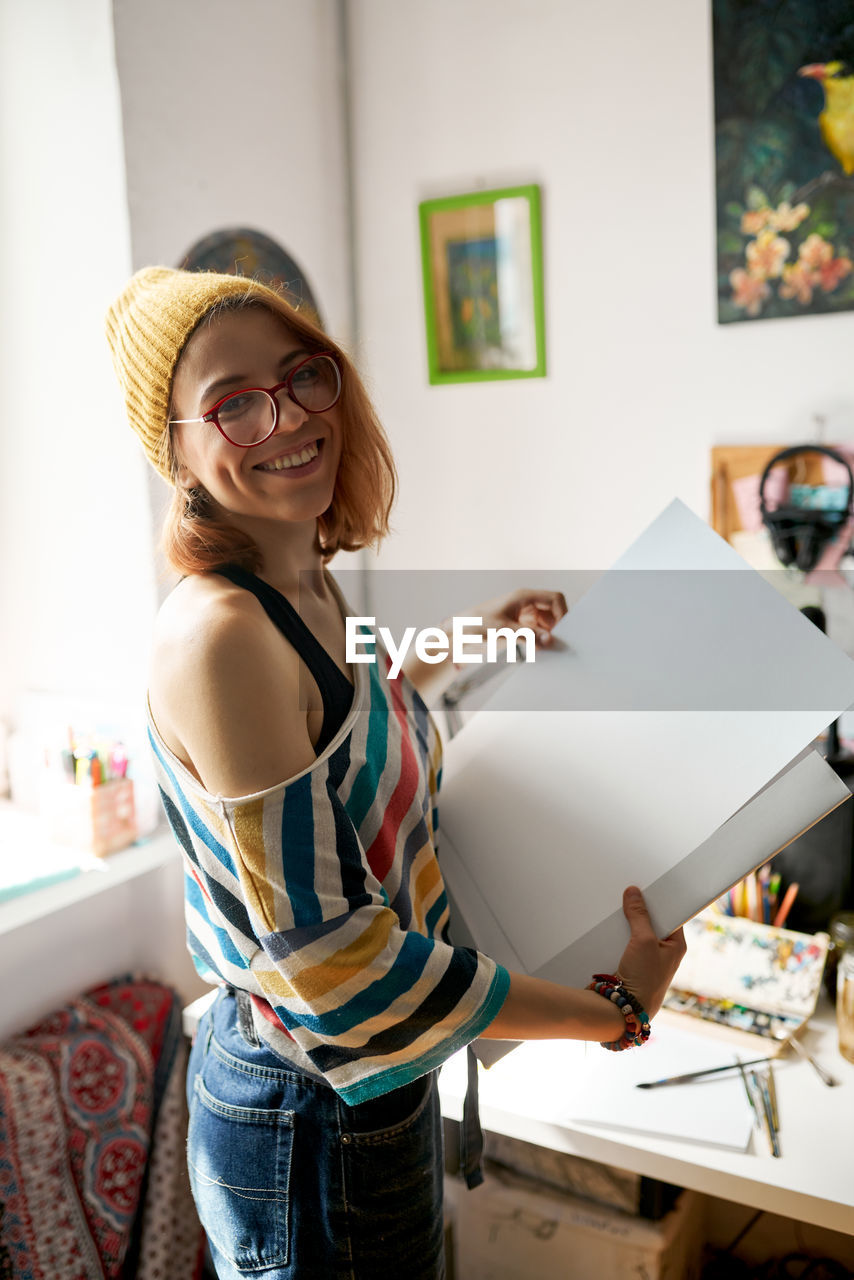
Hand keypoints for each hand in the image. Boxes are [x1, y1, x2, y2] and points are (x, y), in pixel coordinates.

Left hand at [471, 587, 567, 647]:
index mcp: (523, 597)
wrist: (457, 635)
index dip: (562, 613)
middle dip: (556, 627)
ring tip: (546, 649)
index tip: (563, 631)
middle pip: (553, 612)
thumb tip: (548, 640)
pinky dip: (540, 641)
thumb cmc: (474, 626)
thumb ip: (527, 636)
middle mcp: (525, 604)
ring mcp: (522, 615)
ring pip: (546, 624)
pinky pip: (536, 632)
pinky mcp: (518, 627)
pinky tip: (538, 651)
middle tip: (556, 643)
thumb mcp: (502, 631)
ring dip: (548, 636)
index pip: (554, 599)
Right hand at [615, 886, 685, 1018]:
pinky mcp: (632, 964)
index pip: (671, 915)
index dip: (660, 901)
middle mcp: (664, 952)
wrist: (625, 1009)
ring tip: (619, 908)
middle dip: (641, 910)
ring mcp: (648, 958)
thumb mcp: (643, 941)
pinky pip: (626, 943)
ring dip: (628, 923)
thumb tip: (634, 893)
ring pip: (638, 932)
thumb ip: (639, 915)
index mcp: (676, 945)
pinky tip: (611, 927)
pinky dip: (620, 935)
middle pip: (653, 922)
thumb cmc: (644, 979)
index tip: (648, 887)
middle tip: (630, 894)